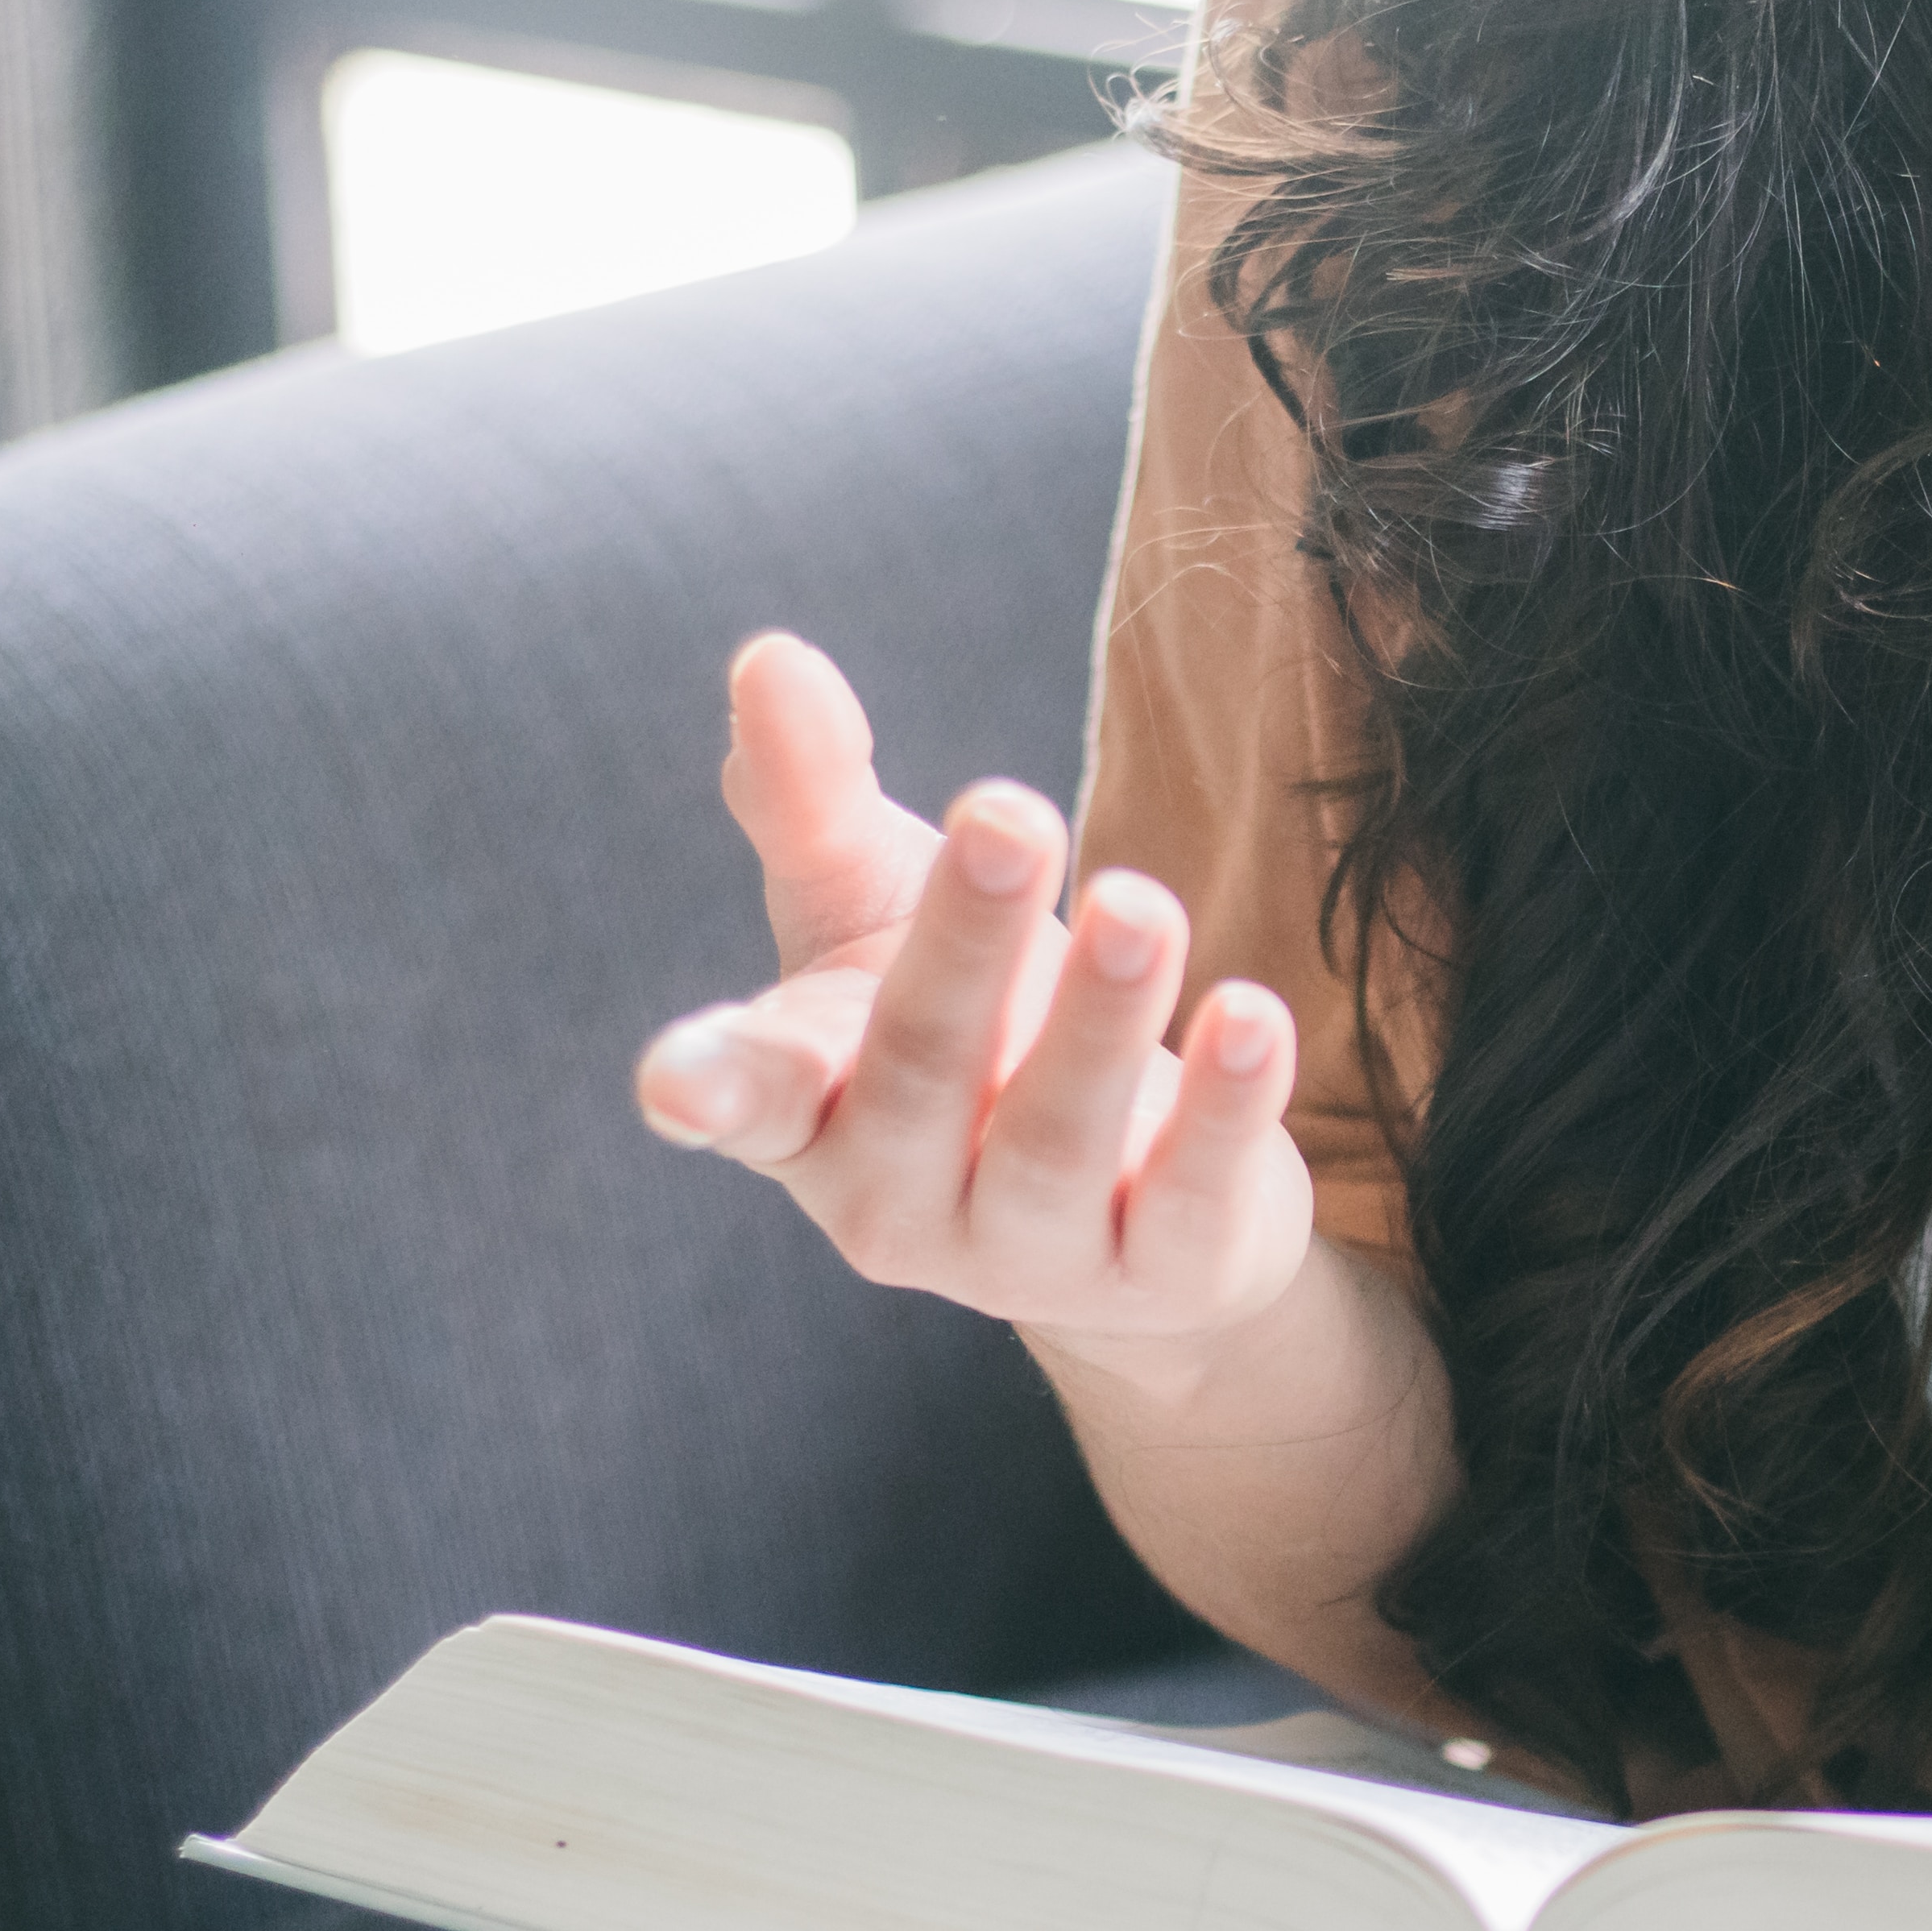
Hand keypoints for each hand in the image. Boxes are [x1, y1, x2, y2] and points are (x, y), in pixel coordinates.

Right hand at [630, 634, 1316, 1362]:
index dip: (713, 1084)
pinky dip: (1223, 1108)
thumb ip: (811, 798)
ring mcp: (1029, 1254)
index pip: (752, 1096)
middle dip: (966, 944)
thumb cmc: (968, 1027)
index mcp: (809, 1109)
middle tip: (1011, 814)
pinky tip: (1253, 1014)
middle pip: (923, 1069)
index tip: (678, 1079)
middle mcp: (898, 1199)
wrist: (1128, 1197)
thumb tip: (771, 658)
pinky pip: (1188, 1194)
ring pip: (1057, 1139)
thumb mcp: (875, 910)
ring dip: (1100, 1017)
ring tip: (1141, 902)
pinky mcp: (1163, 1272)